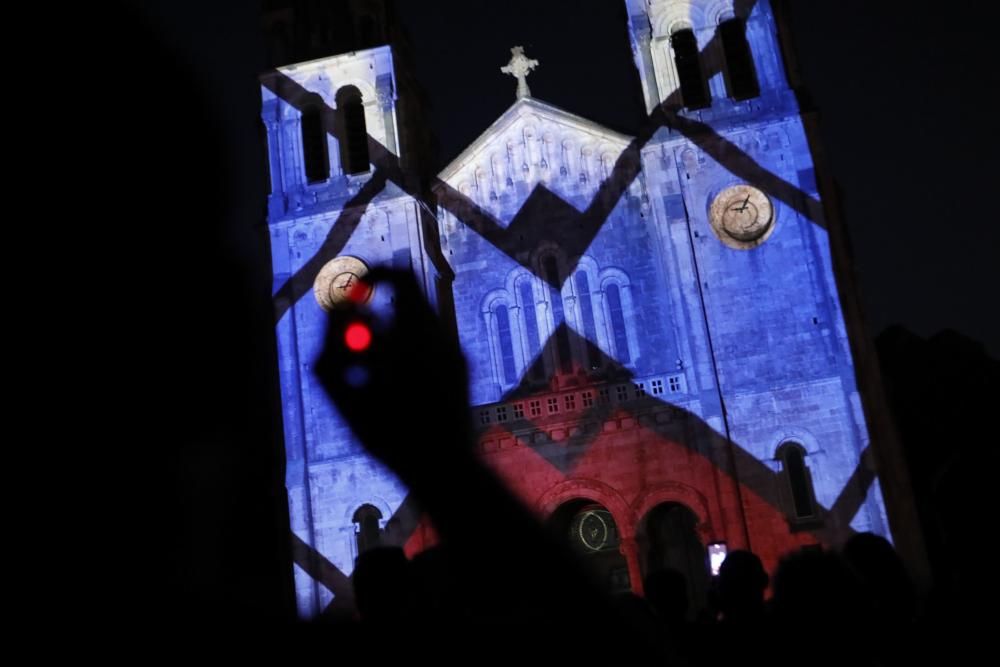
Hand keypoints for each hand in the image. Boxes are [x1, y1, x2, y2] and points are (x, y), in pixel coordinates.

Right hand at [315, 268, 474, 481]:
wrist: (444, 467)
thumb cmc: (391, 438)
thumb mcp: (347, 397)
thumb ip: (332, 351)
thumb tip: (337, 310)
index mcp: (413, 337)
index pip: (398, 277)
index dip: (372, 274)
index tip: (351, 289)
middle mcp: (440, 336)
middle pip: (408, 295)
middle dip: (376, 308)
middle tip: (351, 336)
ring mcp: (455, 350)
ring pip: (416, 320)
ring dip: (388, 334)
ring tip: (372, 374)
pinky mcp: (462, 365)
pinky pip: (429, 341)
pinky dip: (406, 350)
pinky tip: (396, 386)